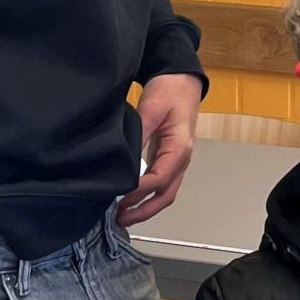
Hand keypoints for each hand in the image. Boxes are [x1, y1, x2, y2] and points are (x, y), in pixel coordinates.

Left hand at [119, 73, 202, 225]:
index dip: (138, 192)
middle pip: (166, 196)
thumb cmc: (169, 92)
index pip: (159, 180)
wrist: (182, 81)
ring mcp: (176, 161)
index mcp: (179, 149)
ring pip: (165, 194)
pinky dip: (146, 196)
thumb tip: (124, 160)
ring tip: (122, 215)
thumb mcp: (151, 109)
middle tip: (119, 219)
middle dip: (144, 211)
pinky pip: (161, 184)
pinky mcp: (168, 159)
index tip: (117, 196)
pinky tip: (129, 198)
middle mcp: (181, 160)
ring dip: (145, 207)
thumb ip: (139, 135)